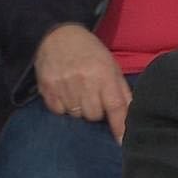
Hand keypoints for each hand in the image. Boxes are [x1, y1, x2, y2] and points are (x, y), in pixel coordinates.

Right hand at [34, 24, 132, 142]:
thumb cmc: (91, 52)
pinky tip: (65, 93)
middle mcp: (84, 82)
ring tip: (78, 92)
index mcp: (104, 76)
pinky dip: (63, 107)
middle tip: (93, 97)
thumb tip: (131, 113)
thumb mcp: (111, 66)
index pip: (116, 106)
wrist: (58, 35)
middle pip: (93, 115)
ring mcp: (64, 86)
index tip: (122, 142)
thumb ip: (121, 90)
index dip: (120, 126)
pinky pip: (58, 111)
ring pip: (76, 115)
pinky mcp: (47, 89)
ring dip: (79, 109)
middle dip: (96, 111)